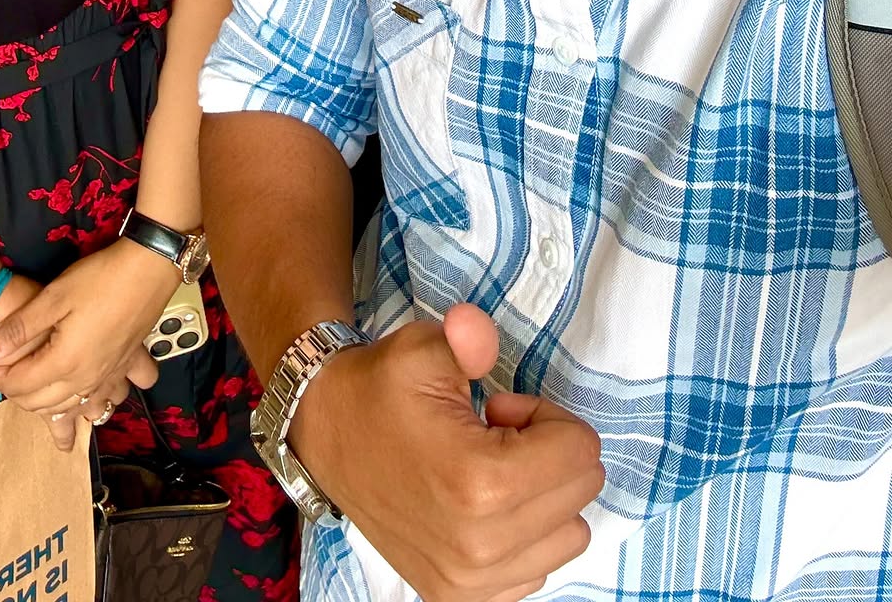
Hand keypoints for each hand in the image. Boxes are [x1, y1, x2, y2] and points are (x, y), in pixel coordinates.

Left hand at [0, 241, 167, 446]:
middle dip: (16, 392)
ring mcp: (108, 379)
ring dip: (47, 405)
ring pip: (71, 409)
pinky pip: (104, 401)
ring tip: (35, 388)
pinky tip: (87, 395)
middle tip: (4, 370)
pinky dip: (91, 406)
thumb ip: (18, 328)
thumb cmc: (100, 278)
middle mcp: (86, 380)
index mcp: (64, 363)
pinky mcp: (124, 370)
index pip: (19, 386)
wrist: (149, 268)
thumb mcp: (53, 296)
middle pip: (40, 404)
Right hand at [292, 304, 603, 601]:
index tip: (500, 410)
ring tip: (491, 471)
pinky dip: (527, 535)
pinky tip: (485, 507)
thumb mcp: (423, 349)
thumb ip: (468, 338)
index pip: (581, 451)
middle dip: (548, 452)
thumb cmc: (382, 389)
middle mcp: (481, 546)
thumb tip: (479, 333)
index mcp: (479, 483)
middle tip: (494, 435)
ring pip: (570, 536)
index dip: (545, 416)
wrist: (327, 436)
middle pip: (581, 492)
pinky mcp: (462, 598)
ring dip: (543, 496)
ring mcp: (471, 583)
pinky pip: (539, 568)